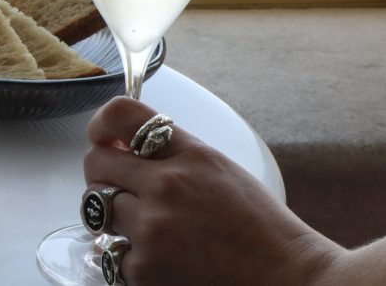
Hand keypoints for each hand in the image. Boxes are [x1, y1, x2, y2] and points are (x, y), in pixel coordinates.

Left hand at [81, 97, 340, 285]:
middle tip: (123, 188)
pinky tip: (158, 258)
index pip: (121, 115)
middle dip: (105, 173)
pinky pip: (111, 253)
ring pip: (96, 208)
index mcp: (190, 155)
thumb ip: (174, 155)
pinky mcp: (143, 270)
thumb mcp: (222, 171)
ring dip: (112, 215)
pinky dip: (128, 257)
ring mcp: (151, 230)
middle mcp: (166, 186)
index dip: (102, 125)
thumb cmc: (262, 229)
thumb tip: (124, 148)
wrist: (289, 281)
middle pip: (96, 163)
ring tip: (143, 226)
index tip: (103, 138)